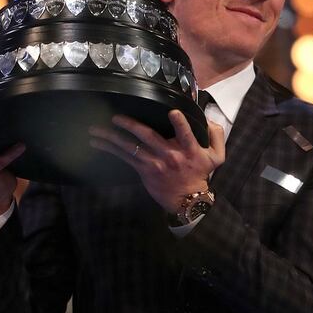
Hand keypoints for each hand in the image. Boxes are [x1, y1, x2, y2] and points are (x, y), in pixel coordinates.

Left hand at [88, 110, 225, 212]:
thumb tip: (209, 118)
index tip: (172, 112)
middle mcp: (170, 155)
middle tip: (117, 117)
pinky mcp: (144, 170)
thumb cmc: (201, 174)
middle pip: (148, 137)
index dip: (180, 123)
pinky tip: (98, 142)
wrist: (188, 199)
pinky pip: (125, 158)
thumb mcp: (217, 156)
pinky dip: (111, 149)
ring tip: (96, 130)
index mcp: (189, 150)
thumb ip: (216, 135)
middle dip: (131, 126)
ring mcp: (155, 163)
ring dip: (112, 138)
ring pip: (130, 147)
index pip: (186, 134)